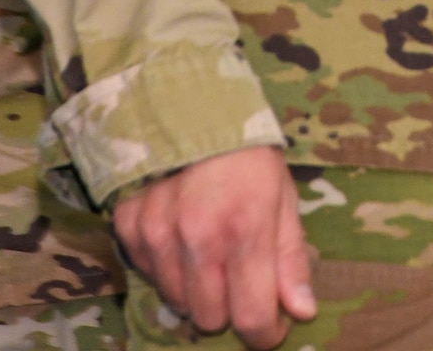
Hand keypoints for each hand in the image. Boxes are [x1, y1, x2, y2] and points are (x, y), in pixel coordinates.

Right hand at [114, 147, 314, 349]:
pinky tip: (179, 234)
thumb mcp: (284, 198)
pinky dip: (165, 266)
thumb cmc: (249, 154)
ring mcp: (158, 232)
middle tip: (237, 277)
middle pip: (209, 319)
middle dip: (228, 307)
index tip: (270, 327)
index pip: (251, 318)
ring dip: (195, 289)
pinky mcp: (130, 224)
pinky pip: (147, 273)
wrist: (194, 104)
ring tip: (208, 251)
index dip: (264, 334)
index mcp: (245, 230)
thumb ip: (291, 259)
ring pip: (176, 301)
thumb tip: (302, 313)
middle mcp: (198, 237)